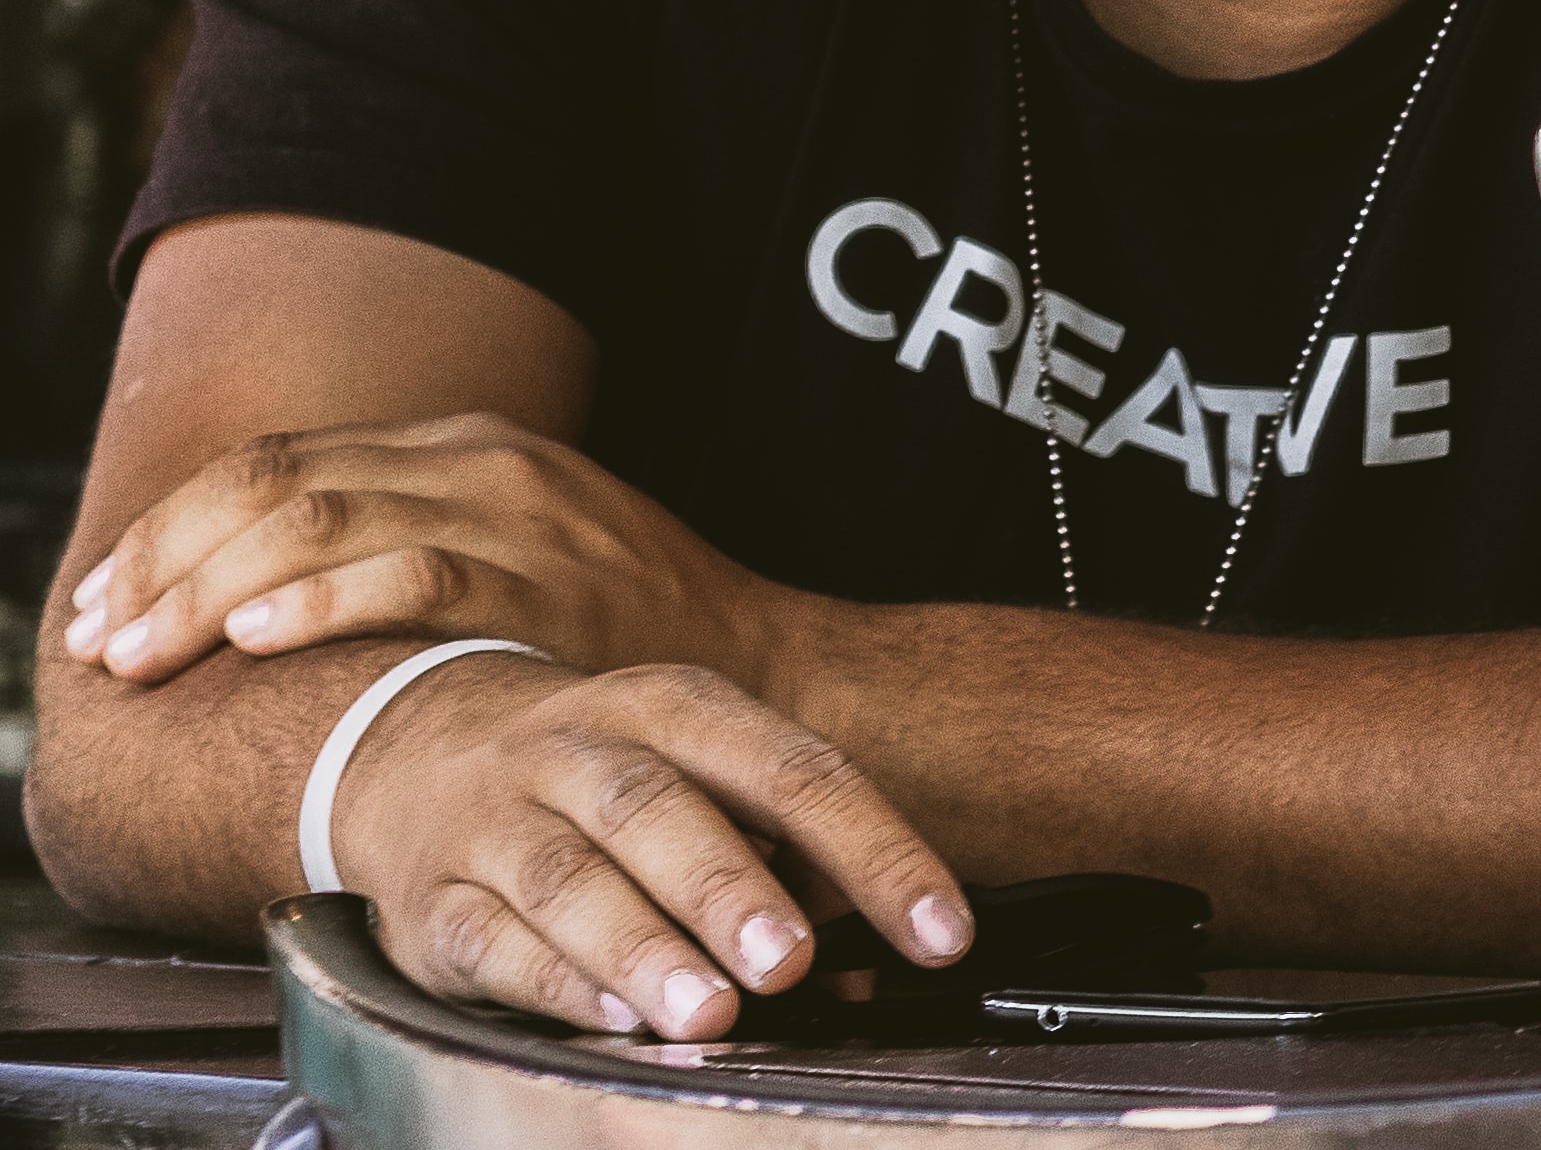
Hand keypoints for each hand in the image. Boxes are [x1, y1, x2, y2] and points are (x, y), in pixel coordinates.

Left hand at [62, 416, 797, 698]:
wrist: (755, 669)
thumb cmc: (616, 627)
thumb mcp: (511, 546)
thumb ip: (401, 542)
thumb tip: (248, 590)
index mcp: (460, 443)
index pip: (275, 460)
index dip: (169, 528)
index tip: (102, 600)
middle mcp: (477, 462)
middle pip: (274, 482)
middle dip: (162, 563)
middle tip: (96, 641)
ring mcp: (513, 516)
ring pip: (317, 521)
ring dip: (204, 592)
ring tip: (139, 655)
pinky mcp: (541, 583)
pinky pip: (407, 576)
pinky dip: (318, 602)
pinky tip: (255, 641)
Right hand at [316, 648, 968, 1040]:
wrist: (415, 747)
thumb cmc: (602, 777)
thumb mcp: (698, 771)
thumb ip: (786, 852)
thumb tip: (872, 953)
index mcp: (677, 708)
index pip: (795, 769)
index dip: (876, 850)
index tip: (939, 928)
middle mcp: (581, 750)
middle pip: (659, 809)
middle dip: (730, 888)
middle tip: (791, 959)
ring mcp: (496, 821)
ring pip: (568, 879)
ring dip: (644, 949)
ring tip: (709, 1012)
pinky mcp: (433, 903)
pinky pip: (494, 943)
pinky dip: (557, 984)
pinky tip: (612, 1019)